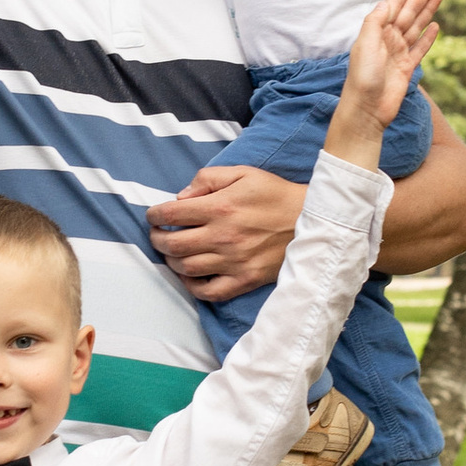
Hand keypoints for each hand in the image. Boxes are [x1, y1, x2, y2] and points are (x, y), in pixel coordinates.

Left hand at [146, 161, 307, 298]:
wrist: (312, 220)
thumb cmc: (275, 194)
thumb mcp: (243, 173)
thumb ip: (208, 178)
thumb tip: (181, 196)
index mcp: (220, 208)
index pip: (172, 213)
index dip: (154, 215)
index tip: (153, 216)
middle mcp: (223, 237)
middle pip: (173, 244)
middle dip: (157, 239)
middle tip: (158, 235)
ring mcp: (233, 261)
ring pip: (186, 268)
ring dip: (171, 261)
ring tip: (173, 252)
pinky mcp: (244, 280)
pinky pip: (209, 291)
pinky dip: (192, 287)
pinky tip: (190, 276)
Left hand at [336, 0, 444, 139]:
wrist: (366, 111)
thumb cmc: (361, 79)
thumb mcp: (364, 46)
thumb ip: (375, 23)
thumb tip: (385, 2)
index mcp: (376, 32)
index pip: (392, 4)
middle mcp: (387, 40)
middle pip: (408, 12)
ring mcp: (398, 54)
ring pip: (416, 27)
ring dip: (428, 10)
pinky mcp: (407, 68)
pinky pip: (420, 48)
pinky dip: (428, 37)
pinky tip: (435, 26)